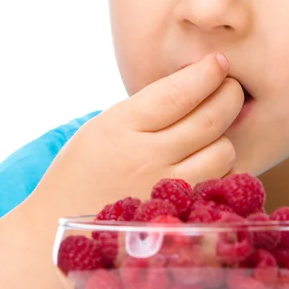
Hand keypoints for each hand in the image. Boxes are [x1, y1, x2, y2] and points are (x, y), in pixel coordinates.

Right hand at [29, 54, 243, 215]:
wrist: (57, 226)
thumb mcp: (104, 125)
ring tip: (215, 128)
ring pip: (222, 151)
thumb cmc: (85, 168)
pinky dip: (223, 167)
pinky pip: (220, 183)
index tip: (218, 62)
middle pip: (209, 119)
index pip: (177, 92)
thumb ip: (147, 107)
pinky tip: (211, 157)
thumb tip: (199, 81)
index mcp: (120, 126)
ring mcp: (164, 190)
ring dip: (226, 134)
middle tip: (230, 87)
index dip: (206, 73)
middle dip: (230, 94)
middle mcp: (145, 157)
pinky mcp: (178, 215)